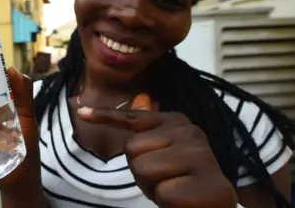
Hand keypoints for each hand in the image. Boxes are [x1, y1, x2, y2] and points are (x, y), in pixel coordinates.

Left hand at [78, 94, 237, 207]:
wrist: (214, 204)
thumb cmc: (182, 178)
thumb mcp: (164, 151)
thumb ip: (150, 129)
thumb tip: (141, 97)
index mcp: (177, 122)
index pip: (133, 118)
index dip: (104, 116)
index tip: (80, 112)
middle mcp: (191, 132)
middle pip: (132, 148)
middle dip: (140, 171)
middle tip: (164, 178)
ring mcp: (201, 156)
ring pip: (143, 169)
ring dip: (152, 188)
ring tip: (173, 188)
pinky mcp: (207, 184)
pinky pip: (163, 194)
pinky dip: (167, 203)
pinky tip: (184, 200)